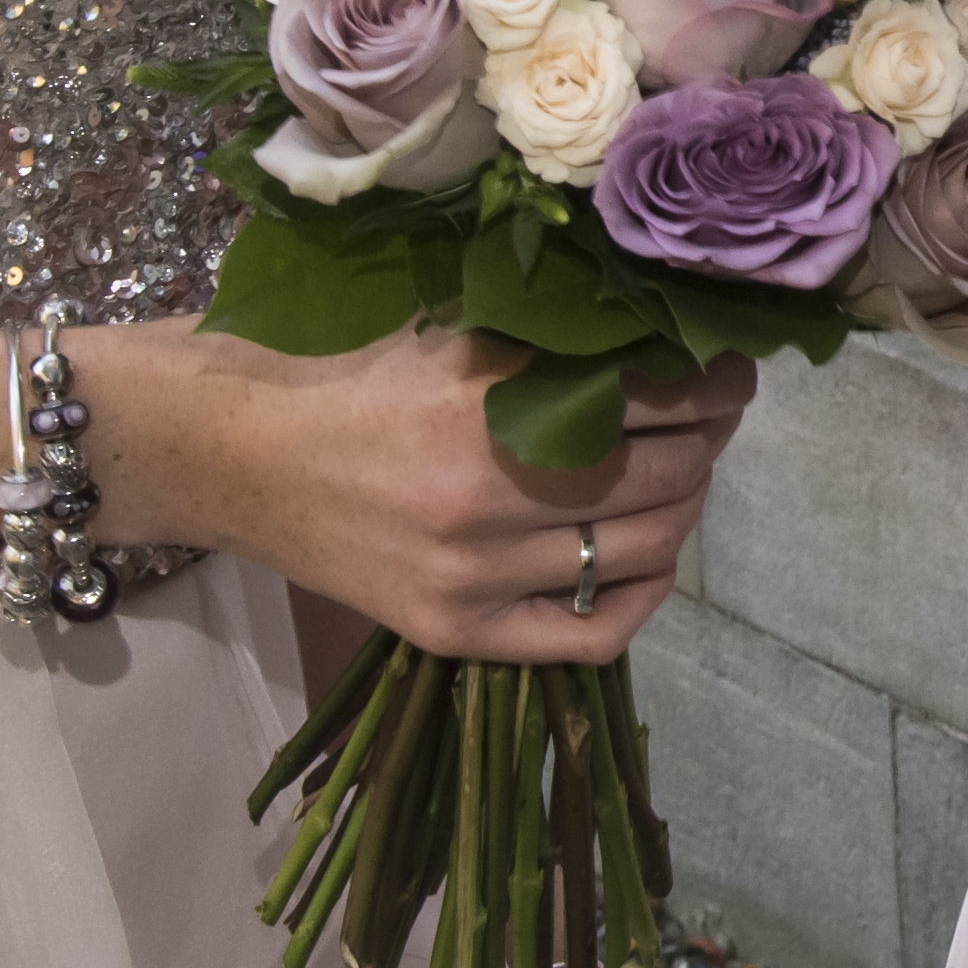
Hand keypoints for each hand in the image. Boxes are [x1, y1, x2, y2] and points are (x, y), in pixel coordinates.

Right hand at [99, 326, 749, 663]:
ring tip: (681, 478)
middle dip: (709, 442)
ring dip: (685, 508)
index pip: (658, 395)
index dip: (714, 384)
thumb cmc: (355, 377)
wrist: (242, 456)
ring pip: (646, 548)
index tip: (726, 372)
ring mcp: (473, 573)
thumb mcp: (454, 334)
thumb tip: (676, 344)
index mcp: (489, 398)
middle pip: (667, 473)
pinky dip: (645, 595)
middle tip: (711, 422)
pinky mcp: (457, 631)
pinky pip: (595, 633)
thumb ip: (555, 343)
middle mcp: (488, 492)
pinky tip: (648, 561)